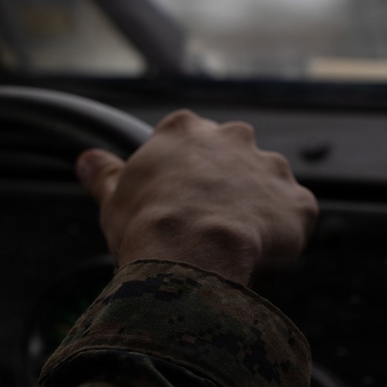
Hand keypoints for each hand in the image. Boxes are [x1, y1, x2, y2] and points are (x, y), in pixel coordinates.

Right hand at [75, 110, 318, 285]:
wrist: (192, 255)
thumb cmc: (147, 226)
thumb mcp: (114, 197)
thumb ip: (105, 173)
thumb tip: (87, 160)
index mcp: (187, 131)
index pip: (189, 141)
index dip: (184, 175)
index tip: (177, 200)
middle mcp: (235, 138)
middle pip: (233, 158)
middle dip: (225, 186)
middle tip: (207, 224)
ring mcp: (272, 168)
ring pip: (268, 186)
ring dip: (257, 209)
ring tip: (235, 245)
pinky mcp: (299, 203)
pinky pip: (294, 217)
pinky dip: (283, 235)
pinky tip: (261, 255)